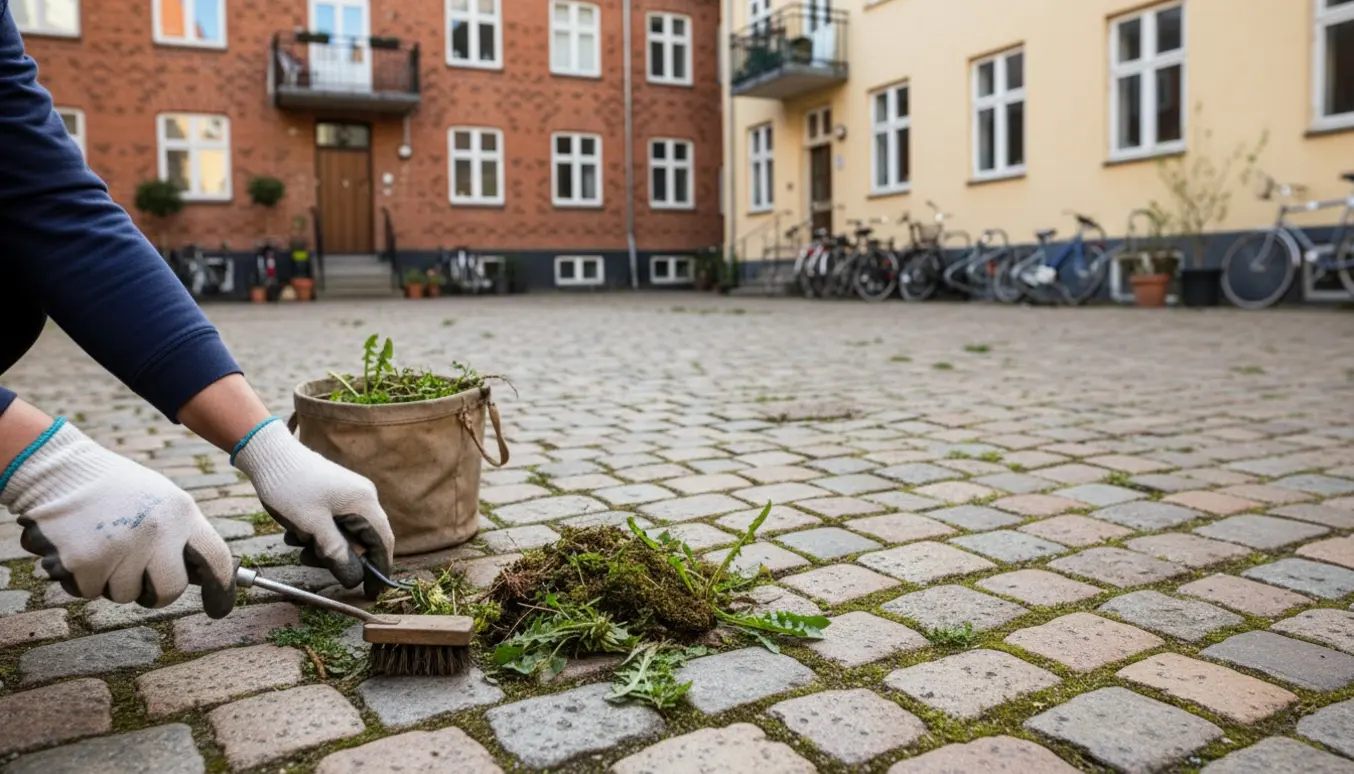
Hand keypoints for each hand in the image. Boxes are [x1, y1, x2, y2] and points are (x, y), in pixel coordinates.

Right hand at [0, 419, 235, 616]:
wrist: (59, 471)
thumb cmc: (114, 489)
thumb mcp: (161, 500)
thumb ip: (180, 534)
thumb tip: (201, 575)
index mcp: (181, 512)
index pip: (216, 558)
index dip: (221, 589)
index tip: (219, 609)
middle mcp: (157, 531)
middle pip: (171, 590)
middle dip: (156, 594)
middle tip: (142, 582)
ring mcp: (121, 548)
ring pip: (126, 594)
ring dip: (113, 581)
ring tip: (101, 545)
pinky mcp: (85, 563)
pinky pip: (91, 592)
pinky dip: (83, 580)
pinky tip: (78, 549)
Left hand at [232, 420, 393, 597]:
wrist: (268, 454)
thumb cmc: (291, 488)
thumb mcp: (312, 527)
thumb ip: (337, 553)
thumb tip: (355, 578)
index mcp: (364, 503)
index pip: (382, 543)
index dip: (379, 570)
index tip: (371, 593)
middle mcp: (362, 497)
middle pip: (363, 540)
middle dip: (340, 556)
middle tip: (312, 561)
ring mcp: (348, 494)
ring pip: (345, 533)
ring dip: (324, 546)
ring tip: (297, 543)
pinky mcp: (334, 494)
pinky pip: (333, 522)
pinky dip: (318, 533)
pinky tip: (296, 532)